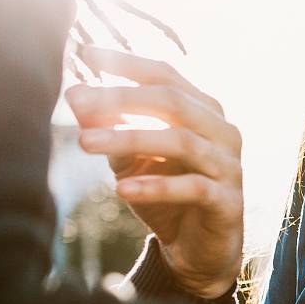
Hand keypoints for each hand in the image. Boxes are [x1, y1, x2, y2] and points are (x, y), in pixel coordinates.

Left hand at [65, 46, 243, 299]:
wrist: (198, 250)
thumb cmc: (166, 195)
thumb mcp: (130, 158)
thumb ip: (109, 128)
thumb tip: (75, 94)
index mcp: (204, 112)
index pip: (167, 76)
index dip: (128, 64)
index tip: (86, 53)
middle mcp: (223, 132)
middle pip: (173, 102)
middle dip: (122, 98)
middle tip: (77, 100)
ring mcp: (230, 166)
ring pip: (180, 141)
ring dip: (129, 138)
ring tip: (84, 143)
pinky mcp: (229, 202)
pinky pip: (193, 187)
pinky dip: (156, 186)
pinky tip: (120, 189)